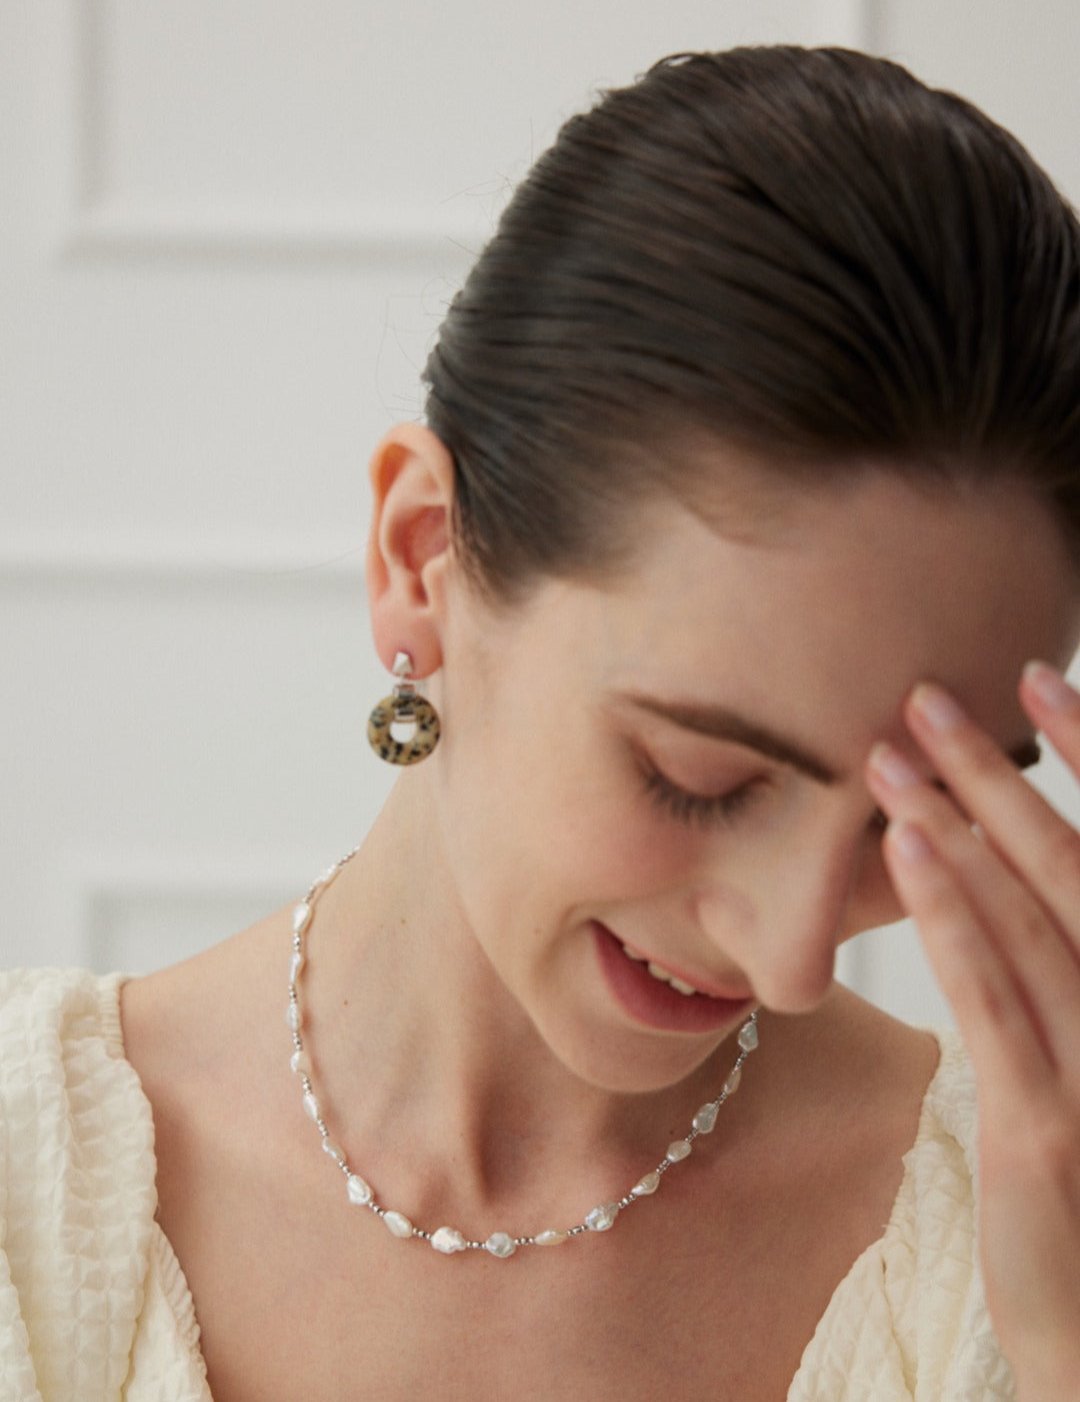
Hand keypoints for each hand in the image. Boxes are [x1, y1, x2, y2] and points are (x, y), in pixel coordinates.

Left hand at [864, 661, 1079, 1400]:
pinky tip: (909, 846)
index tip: (1037, 681)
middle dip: (1000, 772)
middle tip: (929, 695)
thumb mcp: (1075, 1061)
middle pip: (1070, 864)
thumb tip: (984, 875)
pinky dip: (953, 913)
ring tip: (892, 754)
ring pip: (1029, 915)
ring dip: (960, 823)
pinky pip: (995, 997)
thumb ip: (1046, 970)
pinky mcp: (1047, 1122)